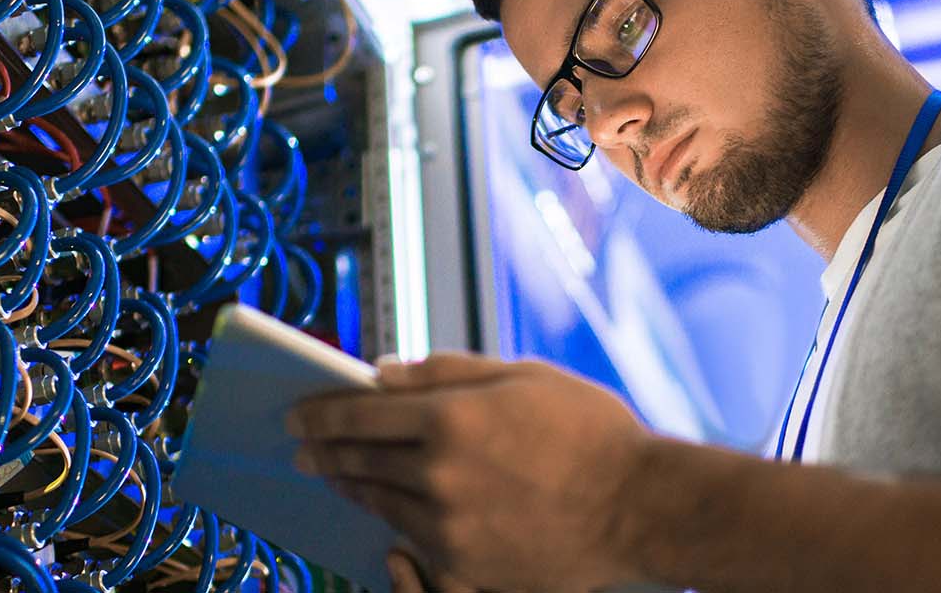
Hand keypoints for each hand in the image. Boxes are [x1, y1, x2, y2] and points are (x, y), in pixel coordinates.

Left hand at [288, 354, 651, 592]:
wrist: (643, 507)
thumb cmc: (592, 432)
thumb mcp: (522, 377)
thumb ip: (445, 372)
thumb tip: (381, 372)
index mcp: (450, 417)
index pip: (357, 413)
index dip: (319, 412)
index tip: (297, 414)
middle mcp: (439, 475)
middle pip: (359, 461)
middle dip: (323, 450)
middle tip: (302, 447)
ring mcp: (450, 528)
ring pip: (379, 505)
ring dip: (351, 487)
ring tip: (338, 476)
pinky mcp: (466, 568)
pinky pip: (412, 546)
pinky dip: (393, 527)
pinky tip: (387, 518)